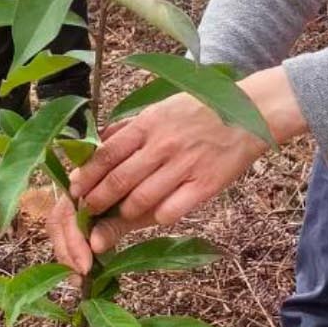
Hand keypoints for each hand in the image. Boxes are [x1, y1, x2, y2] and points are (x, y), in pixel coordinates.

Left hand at [60, 67, 297, 247]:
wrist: (252, 113)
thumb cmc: (201, 110)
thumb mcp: (162, 109)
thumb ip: (130, 128)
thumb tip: (96, 144)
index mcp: (149, 124)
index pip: (106, 155)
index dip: (86, 176)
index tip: (75, 189)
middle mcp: (164, 145)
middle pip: (118, 181)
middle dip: (96, 201)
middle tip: (88, 210)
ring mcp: (185, 166)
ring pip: (139, 201)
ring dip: (122, 214)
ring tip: (116, 215)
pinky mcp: (204, 186)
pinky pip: (169, 212)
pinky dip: (155, 218)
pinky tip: (151, 216)